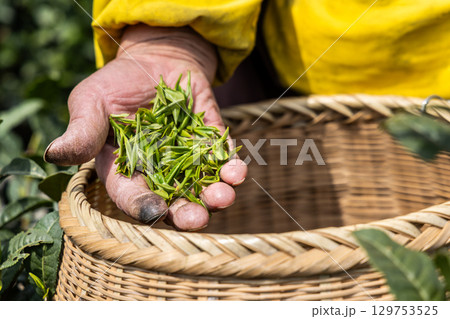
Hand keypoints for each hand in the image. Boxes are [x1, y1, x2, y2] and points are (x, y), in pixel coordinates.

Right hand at [44, 24, 246, 230]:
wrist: (156, 58)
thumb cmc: (118, 83)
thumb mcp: (92, 101)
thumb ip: (82, 130)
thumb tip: (54, 154)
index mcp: (126, 169)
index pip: (132, 195)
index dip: (142, 205)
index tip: (156, 210)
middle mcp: (159, 172)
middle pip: (173, 201)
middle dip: (186, 212)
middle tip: (197, 217)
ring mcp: (188, 158)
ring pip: (203, 185)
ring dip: (215, 194)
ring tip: (224, 195)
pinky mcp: (211, 141)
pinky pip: (222, 158)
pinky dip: (230, 166)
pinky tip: (236, 170)